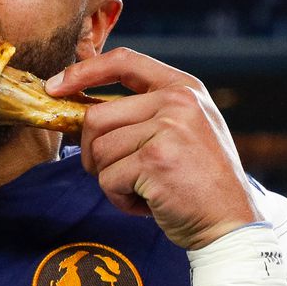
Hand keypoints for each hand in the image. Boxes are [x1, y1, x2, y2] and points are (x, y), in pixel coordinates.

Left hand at [45, 48, 260, 249]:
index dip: (83, 71)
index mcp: (184, 88)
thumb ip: (145, 111)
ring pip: (99, 151)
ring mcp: (168, 129)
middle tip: (119, 174)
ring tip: (145, 189)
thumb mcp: (185, 129)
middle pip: (96, 117)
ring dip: (112, 180)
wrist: (232, 224)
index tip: (54, 86)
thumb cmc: (199, 181)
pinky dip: (120, 200)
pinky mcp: (155, 160)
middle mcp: (178, 102)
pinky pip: (108, 179)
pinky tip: (149, 204)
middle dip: (93, 152)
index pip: (124, 62)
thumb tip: (79, 107)